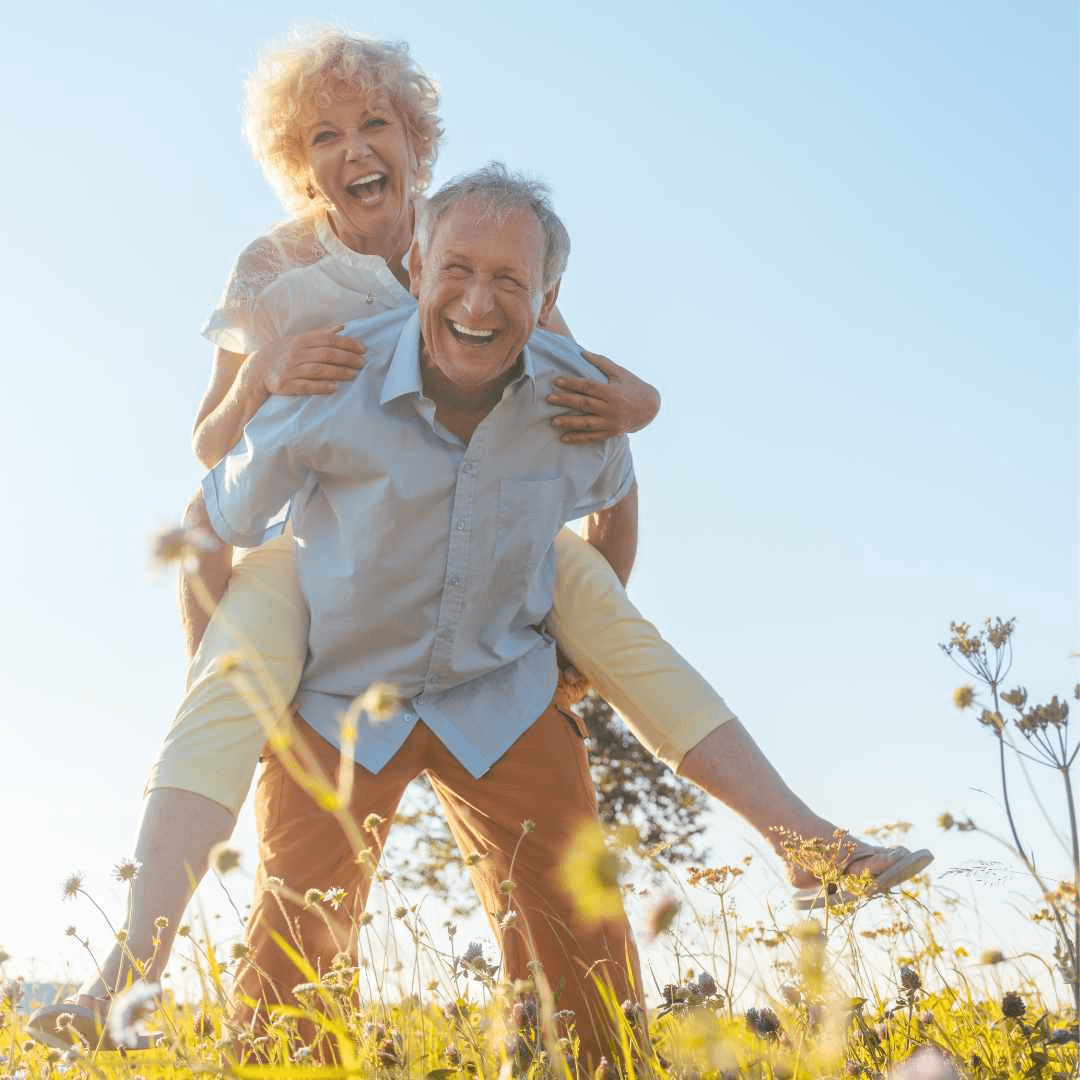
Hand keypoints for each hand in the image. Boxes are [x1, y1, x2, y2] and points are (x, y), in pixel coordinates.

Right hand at [249, 325, 365, 396]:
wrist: (257, 369)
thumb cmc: (284, 353)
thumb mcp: (299, 339)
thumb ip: (321, 333)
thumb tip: (342, 326)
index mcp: (302, 340)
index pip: (329, 340)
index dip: (347, 344)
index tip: (363, 349)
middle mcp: (296, 353)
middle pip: (326, 354)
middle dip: (346, 358)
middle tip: (362, 364)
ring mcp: (290, 369)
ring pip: (318, 369)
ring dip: (337, 372)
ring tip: (352, 375)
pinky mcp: (285, 384)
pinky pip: (305, 386)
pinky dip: (320, 387)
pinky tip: (333, 388)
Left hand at [547, 351, 659, 442]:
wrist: (651, 408)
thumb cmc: (633, 387)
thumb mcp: (620, 373)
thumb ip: (601, 362)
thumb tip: (583, 352)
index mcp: (612, 391)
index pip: (588, 386)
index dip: (572, 383)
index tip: (556, 381)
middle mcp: (611, 407)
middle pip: (584, 404)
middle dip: (566, 401)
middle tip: (549, 399)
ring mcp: (611, 422)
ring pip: (587, 422)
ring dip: (569, 422)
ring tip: (553, 421)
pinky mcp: (611, 432)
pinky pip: (592, 437)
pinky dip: (578, 438)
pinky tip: (564, 438)